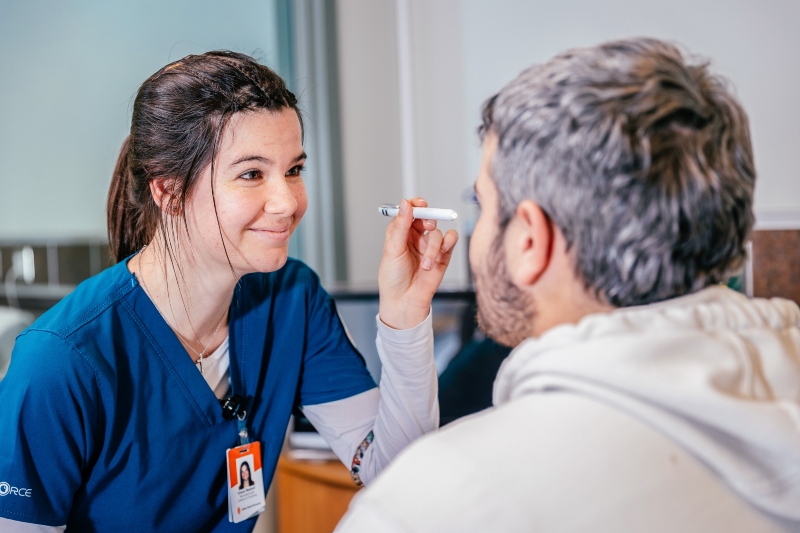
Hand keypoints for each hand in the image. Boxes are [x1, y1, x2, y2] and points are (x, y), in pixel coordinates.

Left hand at [378, 198, 458, 329]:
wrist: (404, 302)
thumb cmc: (393, 279)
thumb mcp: (392, 249)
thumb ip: (401, 226)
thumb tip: (405, 204)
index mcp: (400, 233)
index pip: (409, 212)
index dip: (415, 205)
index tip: (419, 203)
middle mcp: (416, 237)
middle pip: (426, 217)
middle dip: (428, 218)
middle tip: (427, 224)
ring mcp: (430, 246)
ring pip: (438, 233)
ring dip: (433, 247)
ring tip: (426, 264)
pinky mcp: (443, 256)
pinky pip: (450, 240)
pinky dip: (448, 243)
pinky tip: (440, 255)